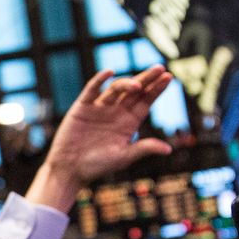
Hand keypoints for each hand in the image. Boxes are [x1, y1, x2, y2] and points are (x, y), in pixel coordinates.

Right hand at [23, 68, 174, 211]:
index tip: (168, 77)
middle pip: (134, 91)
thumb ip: (143, 149)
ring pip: (116, 88)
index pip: (145, 101)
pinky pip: (92, 89)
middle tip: (160, 68)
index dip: (156, 89)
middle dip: (147, 79)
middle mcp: (116, 112)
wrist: (70, 170)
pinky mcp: (83, 107)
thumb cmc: (97, 166)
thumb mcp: (123, 157)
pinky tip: (109, 72)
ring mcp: (100, 108)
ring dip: (126, 84)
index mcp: (129, 122)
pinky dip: (99, 80)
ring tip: (137, 86)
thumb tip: (168, 150)